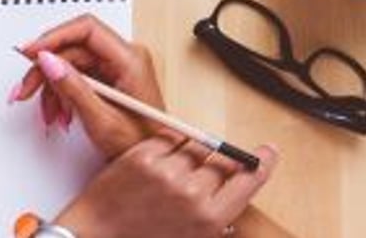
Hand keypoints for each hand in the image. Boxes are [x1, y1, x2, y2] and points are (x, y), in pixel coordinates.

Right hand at [12, 15, 163, 157]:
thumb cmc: (141, 145)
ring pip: (68, 63)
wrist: (154, 162)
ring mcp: (115, 67)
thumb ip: (73, 88)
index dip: (53, 37)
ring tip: (50, 113)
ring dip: (52, 88)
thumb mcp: (102, 120)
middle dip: (45, 71)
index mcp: (130, 60)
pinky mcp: (107, 77)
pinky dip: (61, 94)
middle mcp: (124, 57)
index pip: (86, 29)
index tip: (31, 52)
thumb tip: (48, 60)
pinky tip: (60, 113)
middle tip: (27, 89)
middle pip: (71, 48)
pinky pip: (74, 76)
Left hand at [56, 133, 278, 237]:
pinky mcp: (141, 156)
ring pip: (195, 146)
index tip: (267, 151)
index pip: (248, 181)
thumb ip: (215, 220)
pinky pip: (168, 138)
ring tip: (174, 168)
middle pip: (221, 161)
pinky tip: (159, 158)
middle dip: (216, 162)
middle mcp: (192, 194)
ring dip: (190, 152)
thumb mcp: (190, 237)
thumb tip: (233, 195)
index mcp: (210, 219)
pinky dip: (167, 144)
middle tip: (205, 167)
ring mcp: (166, 173)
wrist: (98, 235)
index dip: (260, 164)